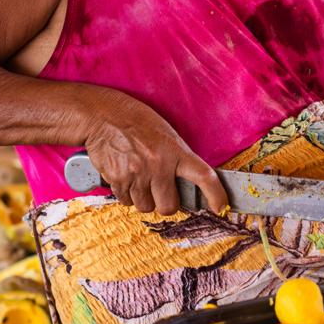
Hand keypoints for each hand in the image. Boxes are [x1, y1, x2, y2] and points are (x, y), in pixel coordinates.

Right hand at [82, 95, 226, 214]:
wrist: (103, 116)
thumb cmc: (136, 121)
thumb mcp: (166, 134)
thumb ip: (176, 158)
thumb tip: (184, 184)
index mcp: (175, 151)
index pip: (204, 176)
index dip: (216, 195)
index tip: (221, 207)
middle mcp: (158, 165)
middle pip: (169, 207)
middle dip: (166, 203)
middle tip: (162, 190)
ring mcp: (137, 175)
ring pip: (146, 207)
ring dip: (145, 199)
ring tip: (140, 178)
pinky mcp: (118, 181)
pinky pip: (126, 202)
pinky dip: (128, 196)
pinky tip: (127, 177)